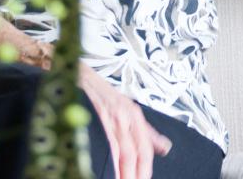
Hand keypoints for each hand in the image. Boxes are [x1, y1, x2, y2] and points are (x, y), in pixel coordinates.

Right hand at [78, 63, 172, 178]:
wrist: (77, 73)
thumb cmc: (101, 92)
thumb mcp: (128, 108)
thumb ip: (146, 131)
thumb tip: (164, 147)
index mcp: (133, 116)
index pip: (143, 149)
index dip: (144, 170)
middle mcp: (123, 116)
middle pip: (132, 153)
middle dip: (133, 174)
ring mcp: (107, 116)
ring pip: (118, 150)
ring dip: (121, 171)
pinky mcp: (91, 115)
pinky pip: (99, 142)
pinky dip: (104, 158)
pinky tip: (104, 170)